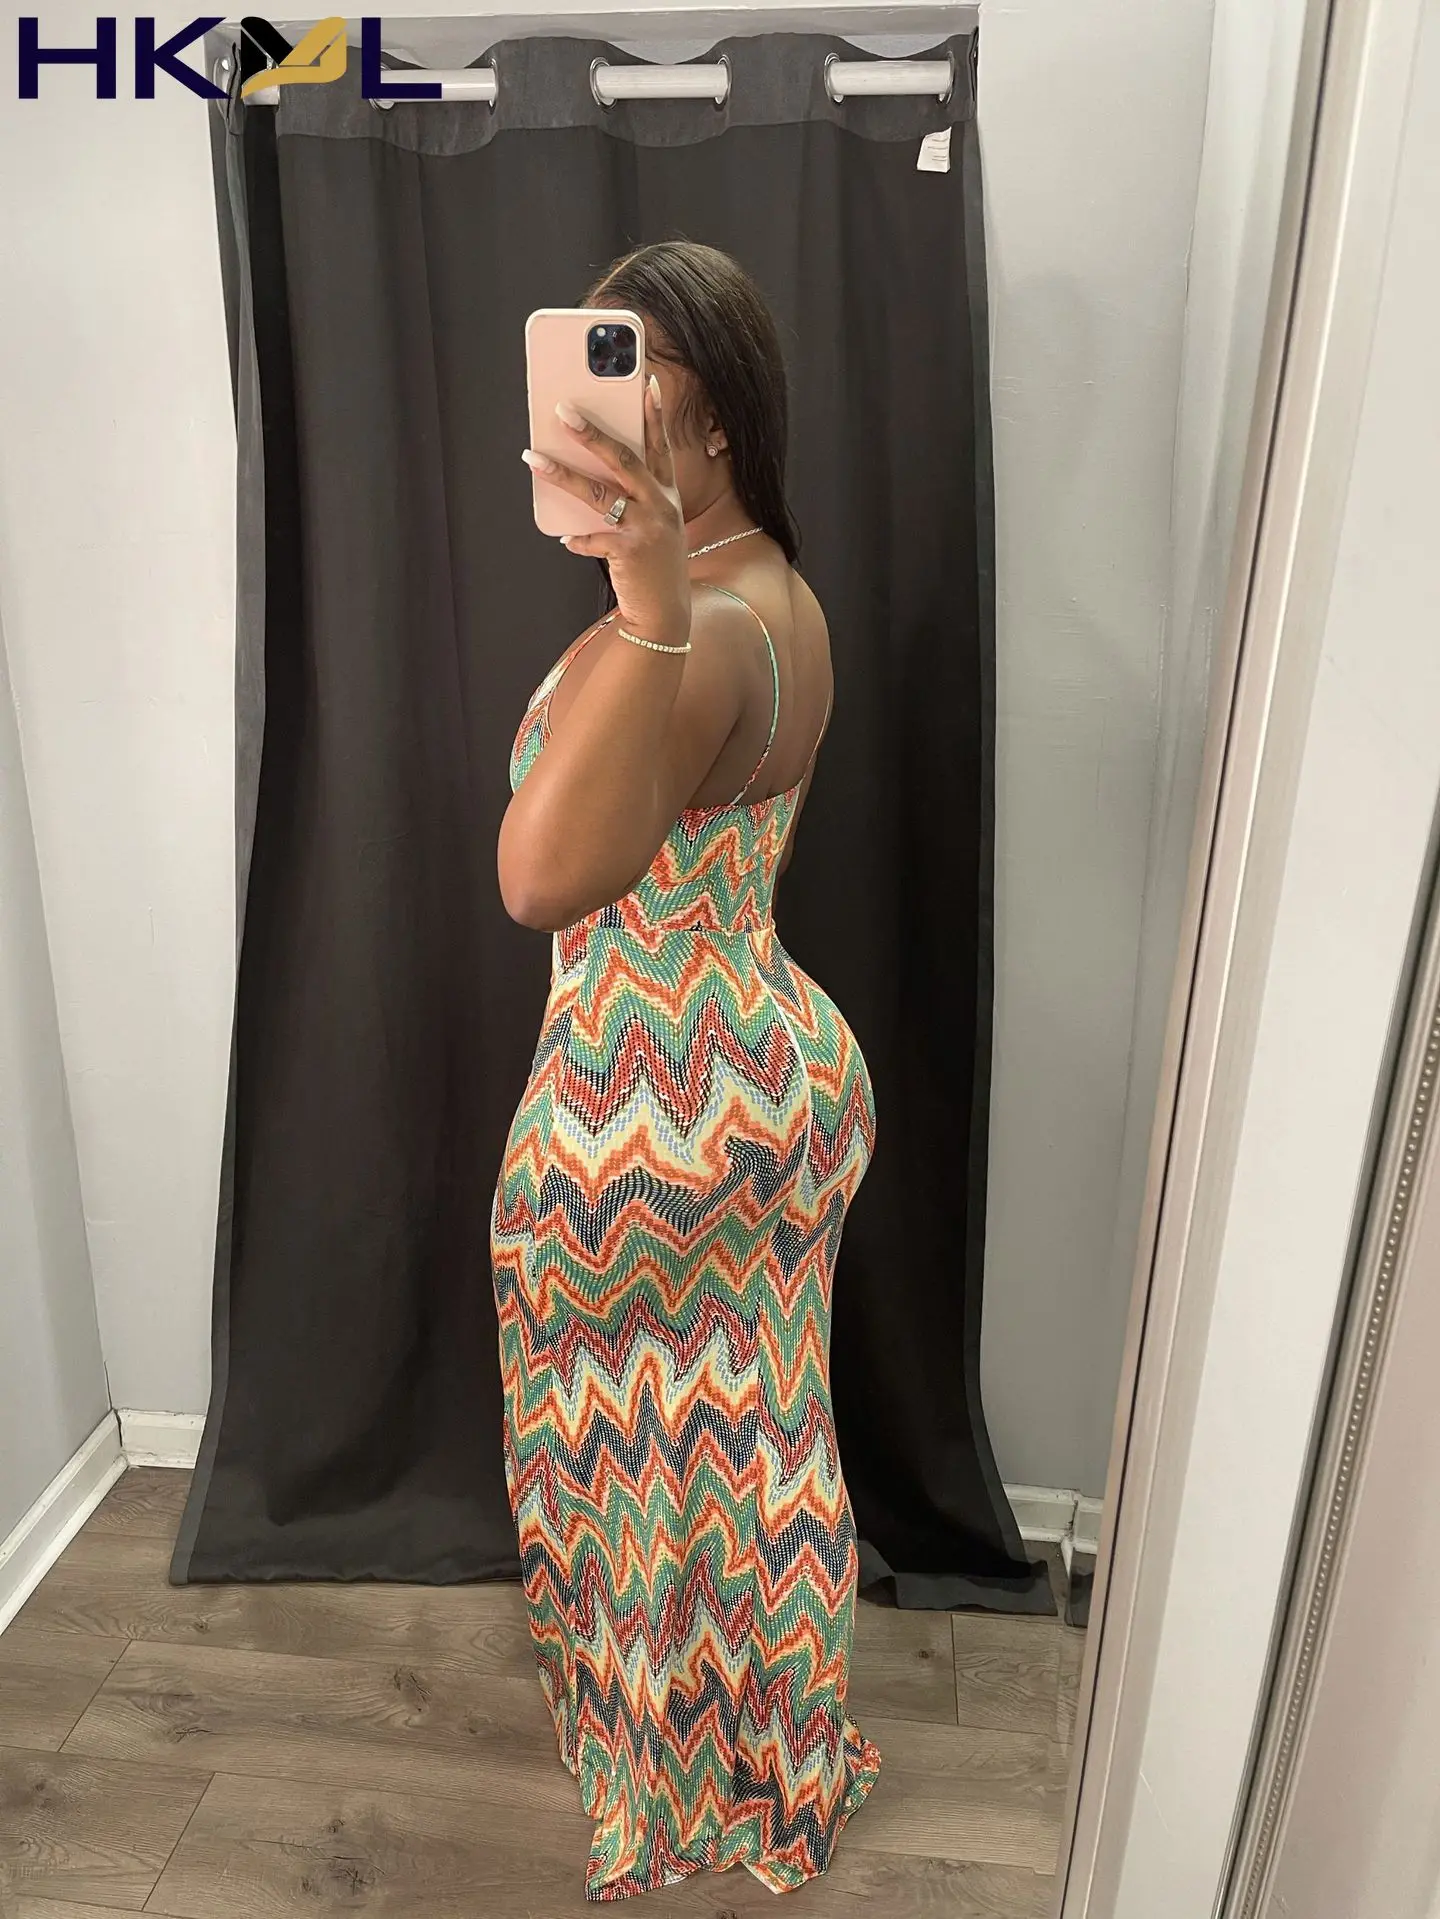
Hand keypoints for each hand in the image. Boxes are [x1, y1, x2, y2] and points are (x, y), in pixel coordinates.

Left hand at [522, 376, 689, 646]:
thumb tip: (581, 471)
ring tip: (532, 457)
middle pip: (623, 459)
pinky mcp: (630, 552)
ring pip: (598, 493)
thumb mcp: (650, 525)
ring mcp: (646, 528)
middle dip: (591, 432)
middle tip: (562, 410)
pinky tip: (565, 538)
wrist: (665, 613)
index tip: (646, 381)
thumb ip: (627, 498)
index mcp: (667, 494)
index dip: (653, 413)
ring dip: (562, 473)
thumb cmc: (652, 564)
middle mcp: (661, 506)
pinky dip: (577, 538)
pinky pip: (593, 538)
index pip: (660, 445)